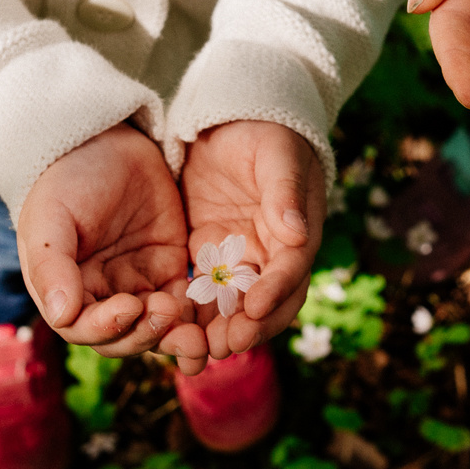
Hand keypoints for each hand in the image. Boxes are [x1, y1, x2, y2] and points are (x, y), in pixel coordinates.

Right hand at [17, 124, 207, 368]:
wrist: (102, 141)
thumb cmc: (65, 180)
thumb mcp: (50, 218)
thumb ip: (51, 267)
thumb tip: (61, 315)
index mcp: (67, 292)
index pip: (85, 328)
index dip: (107, 327)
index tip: (130, 307)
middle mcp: (102, 298)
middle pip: (125, 337)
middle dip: (147, 335)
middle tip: (168, 315)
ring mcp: (138, 286)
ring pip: (157, 329)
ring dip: (175, 338)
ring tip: (197, 337)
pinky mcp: (170, 271)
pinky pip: (185, 305)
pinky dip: (197, 318)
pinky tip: (213, 318)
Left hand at [180, 121, 325, 361]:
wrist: (232, 117)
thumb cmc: (264, 131)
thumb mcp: (277, 155)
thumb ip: (285, 193)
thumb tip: (297, 233)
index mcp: (297, 233)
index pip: (290, 272)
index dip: (275, 293)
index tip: (253, 310)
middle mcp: (270, 254)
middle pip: (265, 303)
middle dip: (247, 327)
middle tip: (223, 346)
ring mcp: (238, 257)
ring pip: (232, 306)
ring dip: (218, 330)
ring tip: (197, 351)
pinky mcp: (207, 254)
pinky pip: (201, 291)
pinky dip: (191, 313)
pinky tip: (172, 331)